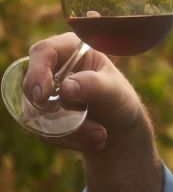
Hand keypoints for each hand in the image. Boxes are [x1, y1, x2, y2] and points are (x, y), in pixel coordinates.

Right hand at [23, 32, 146, 152]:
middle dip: (57, 112)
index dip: (38, 71)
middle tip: (81, 124)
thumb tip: (65, 88)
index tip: (43, 95)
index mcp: (73, 50)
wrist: (118, 127)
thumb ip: (94, 85)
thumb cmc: (120, 100)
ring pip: (38, 113)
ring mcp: (44, 93)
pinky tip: (92, 140)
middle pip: (33, 85)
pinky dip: (67, 139)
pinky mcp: (40, 115)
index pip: (44, 51)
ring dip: (69, 130)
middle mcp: (53, 69)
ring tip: (100, 135)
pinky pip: (42, 130)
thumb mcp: (115, 92)